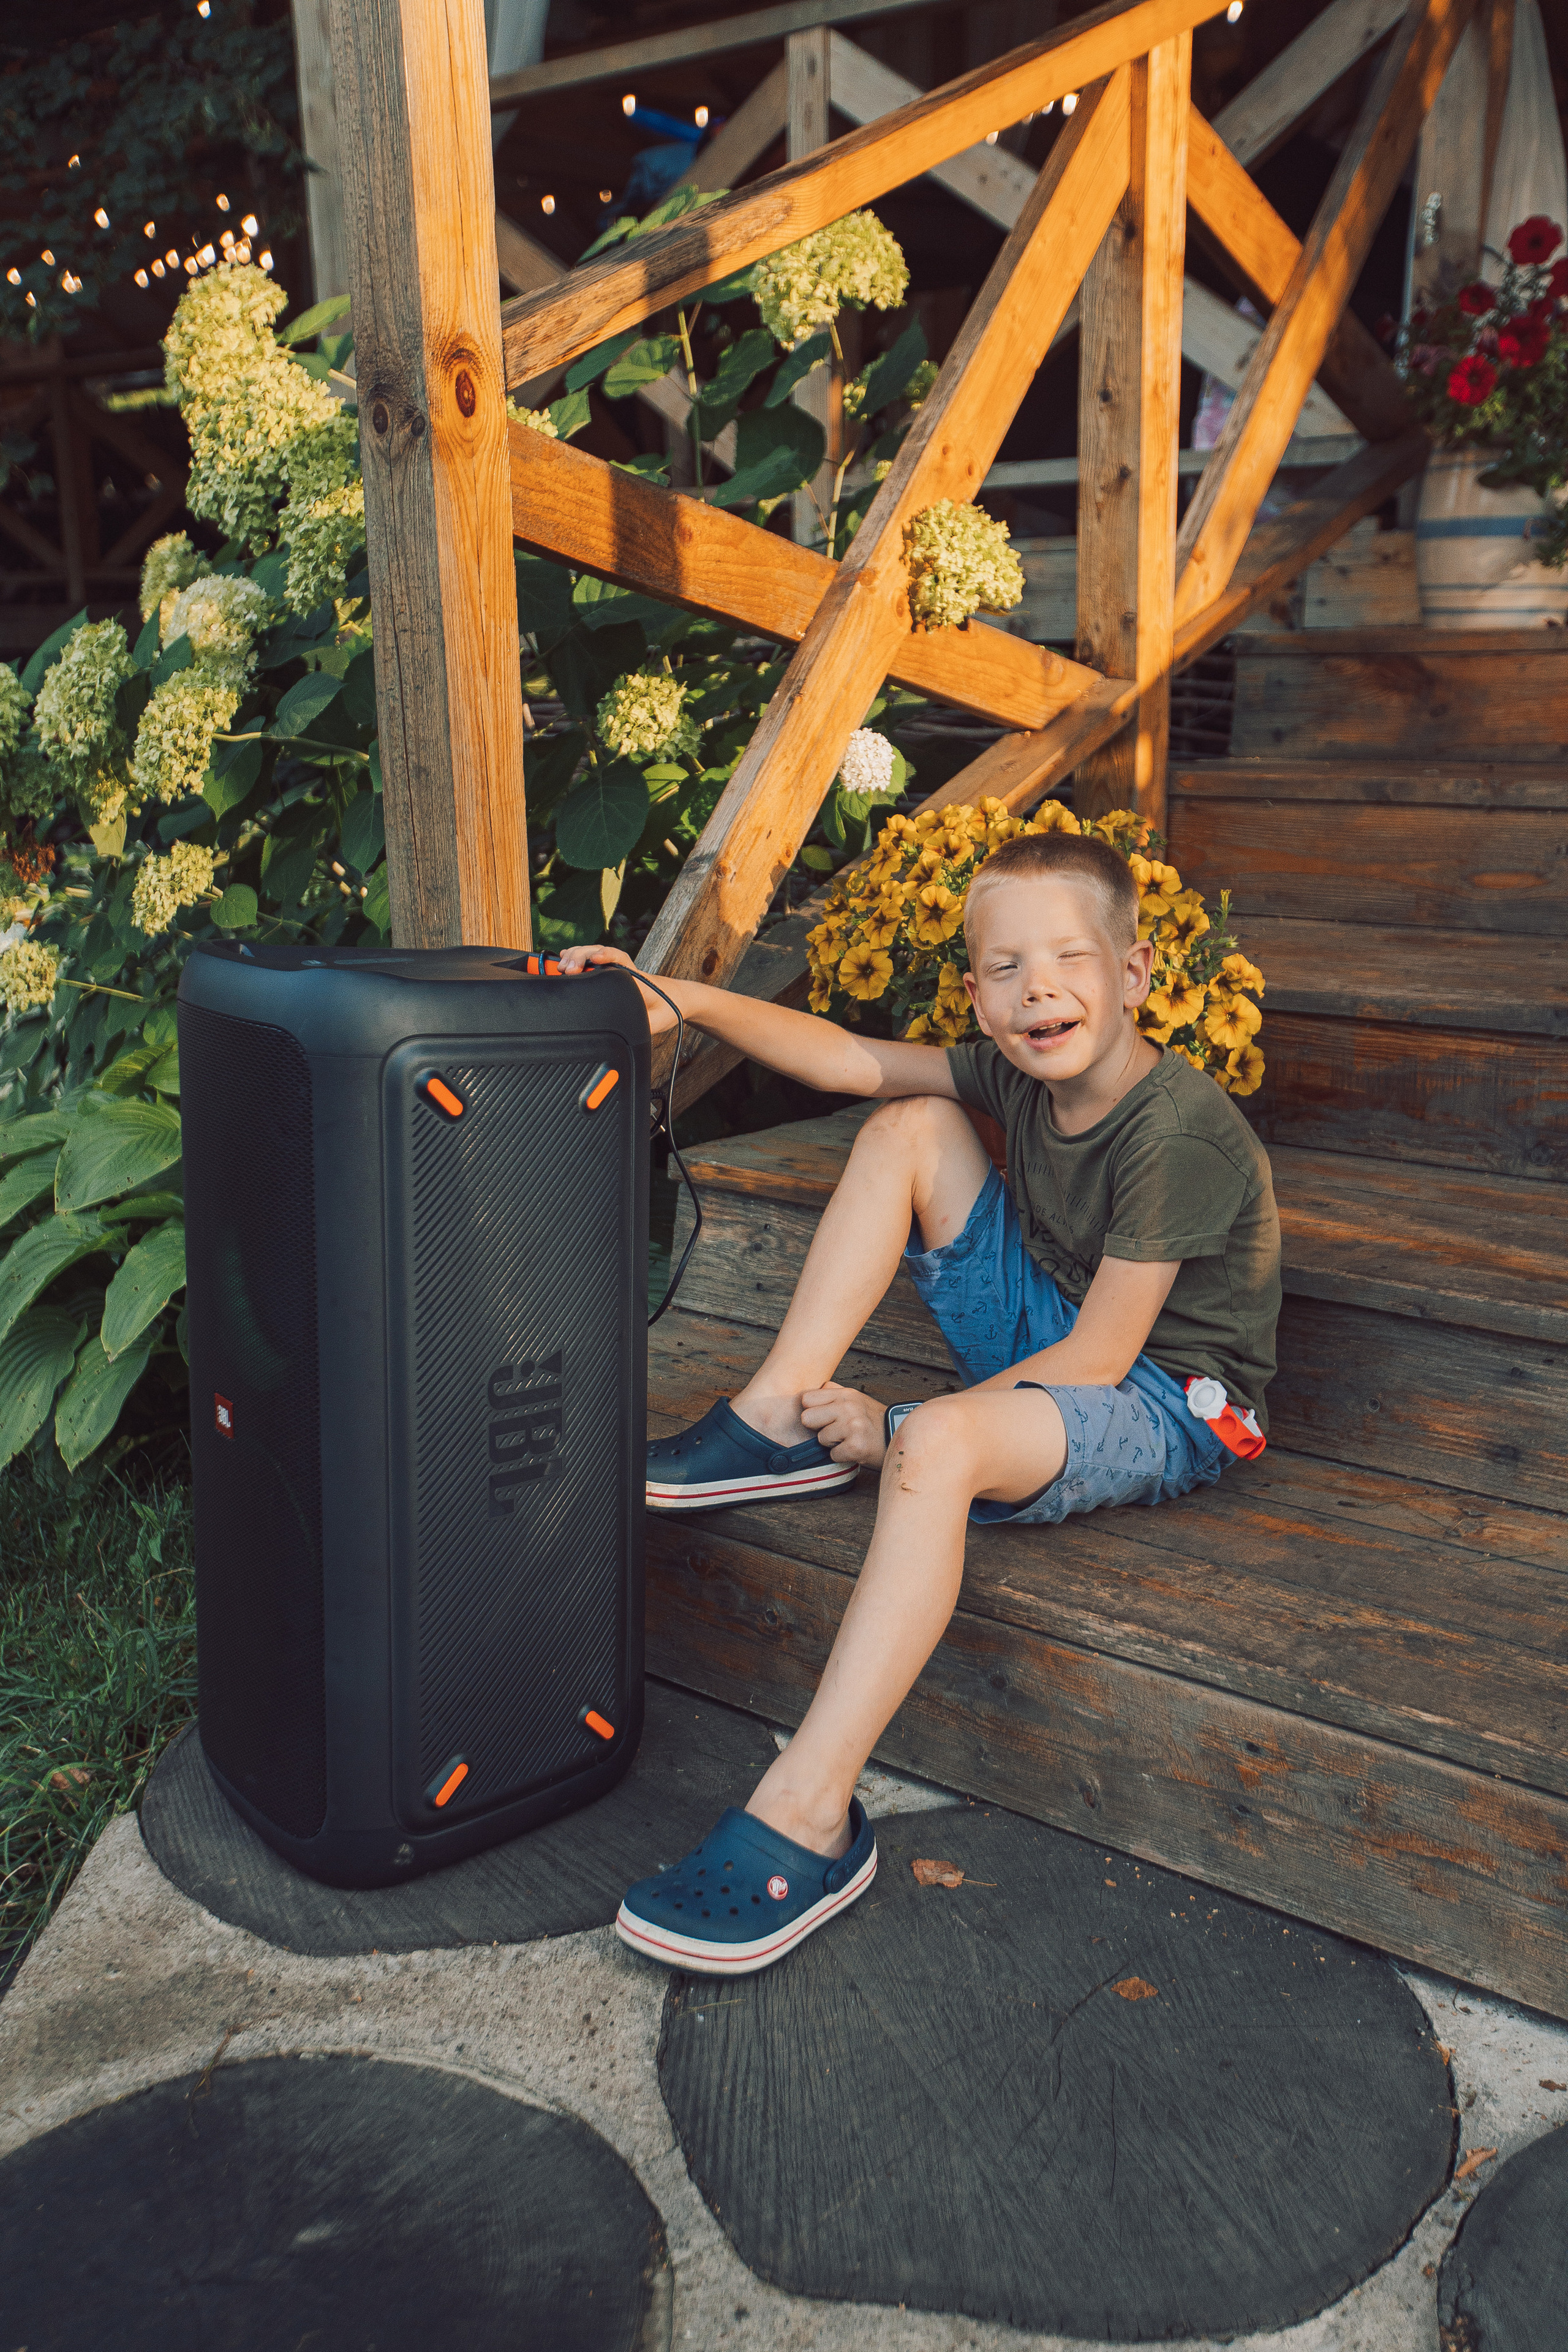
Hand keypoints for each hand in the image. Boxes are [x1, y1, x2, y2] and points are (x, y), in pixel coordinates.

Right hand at [556, 942, 679, 1037]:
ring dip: (575, 957)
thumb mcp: (656, 1021)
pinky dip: (577, 959)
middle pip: (598, 954)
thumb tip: (623, 1030)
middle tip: (566, 969)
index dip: (604, 956)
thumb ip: (641, 1025)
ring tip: (561, 965)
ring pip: (592, 955)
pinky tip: (565, 961)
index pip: (618, 959)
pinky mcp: (612, 974)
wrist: (679, 999)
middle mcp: (623, 970)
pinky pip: (592, 962)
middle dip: (579, 958)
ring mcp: (616, 970)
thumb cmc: (668, 1007)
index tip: (594, 959)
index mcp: (635, 977)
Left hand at [800, 1384, 886, 1466]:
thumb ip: (832, 1392)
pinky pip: (833, 1455)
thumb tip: (808, 1395)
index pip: (806, 1399)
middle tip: (836, 1430)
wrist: (898, 1436)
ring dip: (833, 1444)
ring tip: (849, 1439)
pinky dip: (842, 1456)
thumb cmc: (872, 1420)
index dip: (813, 1411)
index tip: (824, 1417)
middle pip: (807, 1418)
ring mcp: (853, 1426)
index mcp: (845, 1394)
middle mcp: (848, 1407)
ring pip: (820, 1439)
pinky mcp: (857, 1446)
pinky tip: (854, 1449)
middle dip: (819, 1428)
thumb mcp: (855, 1398)